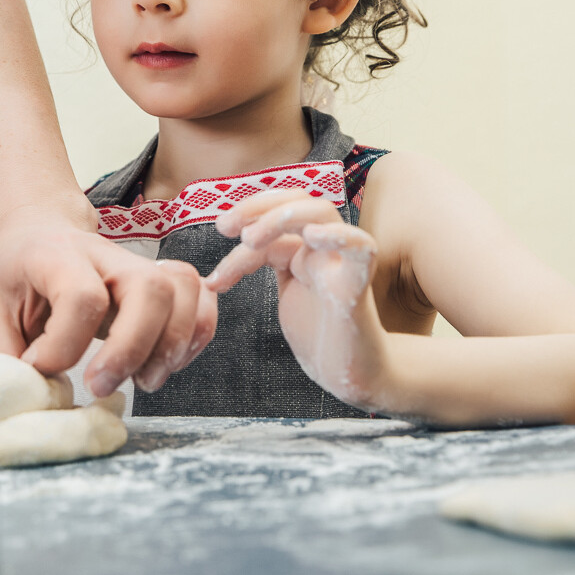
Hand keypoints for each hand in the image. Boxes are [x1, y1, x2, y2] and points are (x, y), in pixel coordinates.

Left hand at [0, 207, 216, 396]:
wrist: (36, 233)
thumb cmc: (14, 272)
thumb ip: (5, 353)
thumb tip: (32, 396)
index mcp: (56, 255)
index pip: (81, 295)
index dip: (65, 345)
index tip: (42, 369)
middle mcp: (105, 254)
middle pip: (148, 288)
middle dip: (132, 347)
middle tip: (101, 387)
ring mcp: (138, 264)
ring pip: (182, 290)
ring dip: (172, 344)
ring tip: (143, 381)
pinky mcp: (160, 280)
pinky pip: (201, 297)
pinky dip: (197, 334)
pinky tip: (169, 363)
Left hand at [205, 189, 392, 410]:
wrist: (352, 374)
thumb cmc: (320, 334)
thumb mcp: (285, 295)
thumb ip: (265, 271)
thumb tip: (214, 272)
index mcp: (305, 250)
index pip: (270, 224)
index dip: (238, 241)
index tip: (212, 278)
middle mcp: (323, 250)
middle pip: (298, 200)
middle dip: (257, 205)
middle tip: (224, 226)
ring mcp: (340, 265)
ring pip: (322, 213)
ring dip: (281, 216)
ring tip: (249, 239)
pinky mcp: (356, 288)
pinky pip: (362, 249)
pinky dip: (341, 236)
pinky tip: (313, 236)